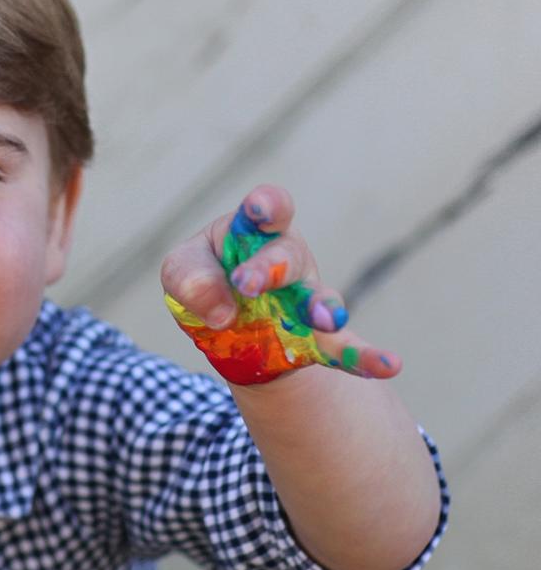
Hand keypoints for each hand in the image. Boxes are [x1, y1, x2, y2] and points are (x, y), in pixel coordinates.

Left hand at [161, 184, 401, 384]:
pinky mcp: (313, 339)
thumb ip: (189, 278)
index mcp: (251, 232)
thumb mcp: (180, 272)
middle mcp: (286, 260)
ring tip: (325, 321)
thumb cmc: (204, 281)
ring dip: (322, 308)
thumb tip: (221, 309)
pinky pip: (344, 348)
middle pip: (287, 256)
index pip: (267, 209)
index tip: (260, 210)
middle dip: (269, 267)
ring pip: (318, 298)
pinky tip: (389, 364)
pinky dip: (365, 357)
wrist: (226, 330)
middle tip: (247, 284)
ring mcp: (304, 300)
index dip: (267, 205)